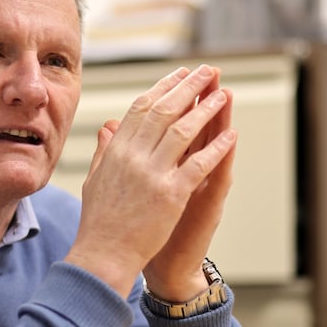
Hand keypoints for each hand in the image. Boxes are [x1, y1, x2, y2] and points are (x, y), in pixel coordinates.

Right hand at [65, 65, 236, 298]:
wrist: (103, 255)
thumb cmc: (99, 222)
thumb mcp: (95, 180)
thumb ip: (104, 151)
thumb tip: (107, 126)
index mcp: (115, 151)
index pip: (142, 108)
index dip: (163, 87)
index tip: (180, 75)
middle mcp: (132, 157)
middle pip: (164, 111)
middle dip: (188, 87)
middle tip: (208, 71)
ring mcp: (152, 175)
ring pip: (183, 131)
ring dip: (206, 110)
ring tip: (223, 94)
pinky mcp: (170, 195)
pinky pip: (198, 165)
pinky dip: (217, 148)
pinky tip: (231, 135)